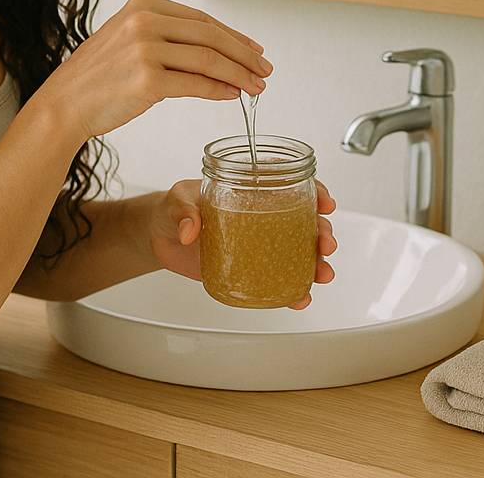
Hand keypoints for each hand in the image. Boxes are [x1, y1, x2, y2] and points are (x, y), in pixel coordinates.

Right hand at [30, 0, 271, 145]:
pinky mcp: (147, 79)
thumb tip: (219, 51)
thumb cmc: (99, 77)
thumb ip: (168, 37)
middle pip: (211, 37)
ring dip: (240, 75)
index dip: (234, 36)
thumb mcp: (130, 40)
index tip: (255, 50)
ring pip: (209, 60)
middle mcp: (145, 20)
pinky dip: (221, 90)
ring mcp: (145, 49)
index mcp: (143, 3)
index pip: (201, 20)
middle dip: (244, 55)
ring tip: (256, 87)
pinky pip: (197, 84)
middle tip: (265, 70)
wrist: (64, 104)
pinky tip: (234, 96)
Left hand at [149, 179, 337, 310]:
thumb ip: (185, 211)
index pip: (291, 185)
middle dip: (322, 232)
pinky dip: (293, 289)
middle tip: (325, 243)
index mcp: (251, 191)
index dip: (315, 190)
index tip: (324, 201)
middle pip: (305, 221)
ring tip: (321, 274)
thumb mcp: (177, 200)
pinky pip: (278, 279)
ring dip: (316, 262)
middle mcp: (262, 216)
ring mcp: (259, 244)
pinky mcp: (250, 268)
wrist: (159, 237)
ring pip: (299, 252)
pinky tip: (300, 297)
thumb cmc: (173, 209)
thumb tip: (190, 230)